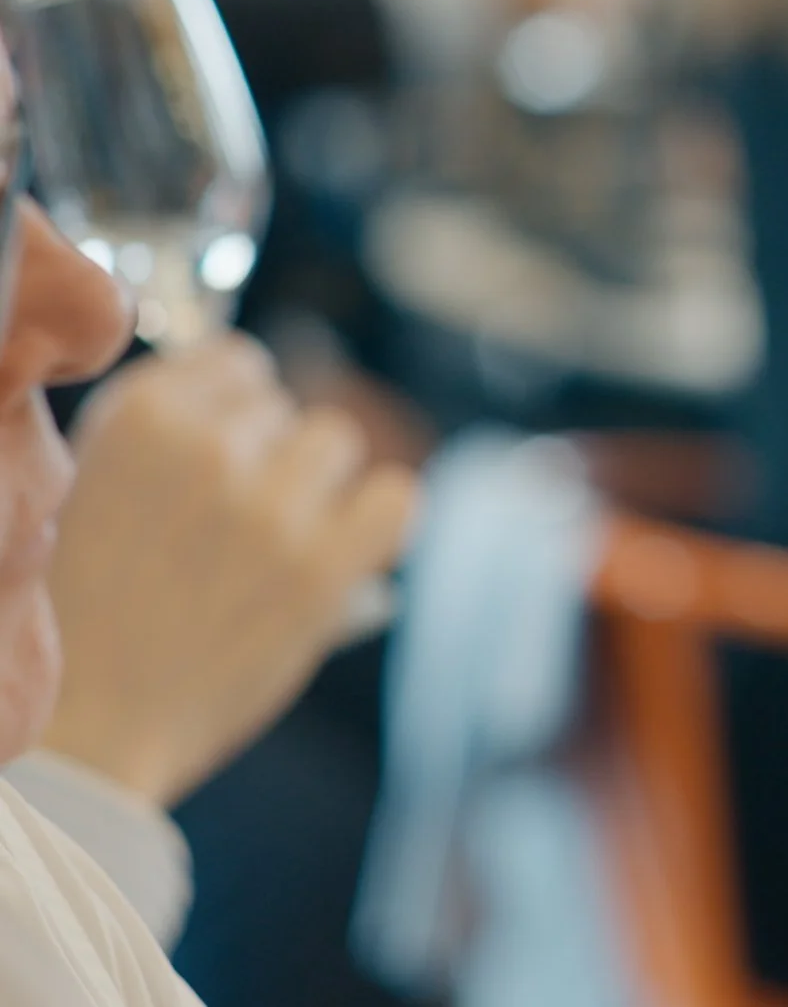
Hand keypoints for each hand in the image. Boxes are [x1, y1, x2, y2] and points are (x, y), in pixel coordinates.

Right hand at [39, 338, 418, 805]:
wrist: (92, 724)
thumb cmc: (91, 612)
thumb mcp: (95, 489)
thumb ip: (172, 435)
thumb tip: (258, 398)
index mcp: (138, 418)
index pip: (238, 361)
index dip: (238, 411)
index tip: (225, 455)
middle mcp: (206, 449)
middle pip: (287, 409)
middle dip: (270, 457)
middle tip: (239, 521)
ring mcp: (269, 507)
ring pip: (336, 444)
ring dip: (319, 486)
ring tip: (282, 539)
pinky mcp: (323, 568)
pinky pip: (396, 497)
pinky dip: (379, 518)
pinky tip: (349, 546)